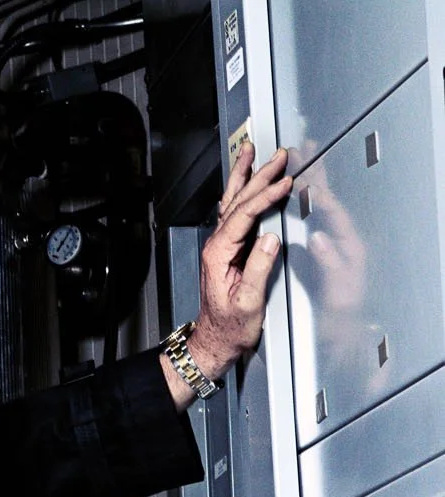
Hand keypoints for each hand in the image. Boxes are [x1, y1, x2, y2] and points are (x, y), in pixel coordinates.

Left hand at [159, 144, 292, 405]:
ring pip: (232, 202)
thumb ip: (258, 269)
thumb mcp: (248, 302)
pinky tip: (245, 180)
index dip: (265, 196)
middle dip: (259, 175)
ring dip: (244, 175)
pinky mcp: (226, 250)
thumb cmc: (230, 328)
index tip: (284, 183)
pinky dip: (241, 192)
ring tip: (251, 151)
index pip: (244, 215)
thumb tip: (271, 238)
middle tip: (278, 155)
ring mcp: (220, 246)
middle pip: (239, 202)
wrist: (215, 342)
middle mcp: (216, 245)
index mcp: (219, 254)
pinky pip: (234, 213)